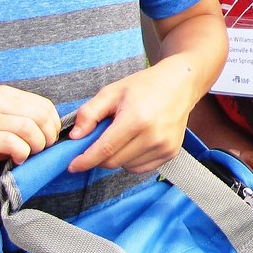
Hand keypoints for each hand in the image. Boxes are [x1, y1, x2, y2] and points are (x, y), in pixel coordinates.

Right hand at [0, 85, 61, 172]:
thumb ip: (22, 120)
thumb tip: (51, 134)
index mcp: (4, 94)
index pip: (44, 105)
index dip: (53, 124)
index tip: (49, 138)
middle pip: (39, 115)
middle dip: (48, 136)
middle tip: (42, 148)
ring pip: (28, 127)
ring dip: (36, 145)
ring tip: (29, 153)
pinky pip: (12, 142)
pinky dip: (22, 152)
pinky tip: (17, 158)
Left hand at [67, 60, 197, 173]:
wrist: (180, 84)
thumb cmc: (145, 86)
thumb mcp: (113, 91)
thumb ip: (90, 113)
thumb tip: (75, 137)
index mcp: (137, 119)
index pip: (105, 149)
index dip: (85, 160)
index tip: (72, 165)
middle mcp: (153, 136)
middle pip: (113, 161)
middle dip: (98, 156)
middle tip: (97, 140)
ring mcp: (164, 147)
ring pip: (125, 166)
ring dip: (116, 157)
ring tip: (122, 134)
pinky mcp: (170, 153)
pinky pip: (140, 168)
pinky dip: (130, 160)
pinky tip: (134, 142)